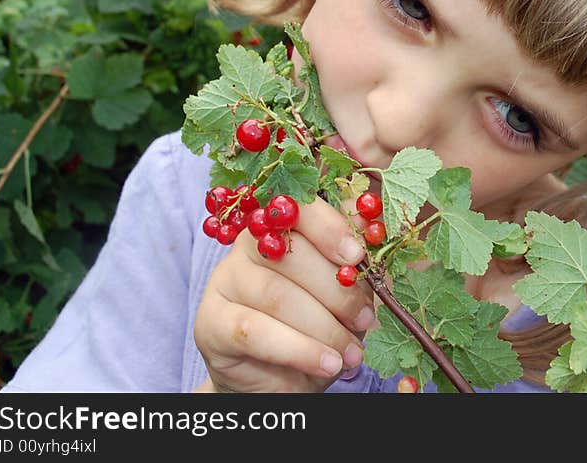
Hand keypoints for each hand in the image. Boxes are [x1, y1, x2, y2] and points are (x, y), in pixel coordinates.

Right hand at [194, 192, 375, 392]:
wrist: (282, 376)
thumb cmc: (320, 324)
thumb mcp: (346, 292)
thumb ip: (356, 259)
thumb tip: (373, 223)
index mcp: (282, 226)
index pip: (299, 209)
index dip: (329, 227)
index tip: (357, 255)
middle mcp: (247, 246)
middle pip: (291, 253)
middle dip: (337, 290)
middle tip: (365, 319)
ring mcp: (225, 281)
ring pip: (277, 295)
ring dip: (325, 328)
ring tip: (352, 353)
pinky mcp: (212, 322)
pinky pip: (256, 331)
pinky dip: (300, 350)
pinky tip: (327, 364)